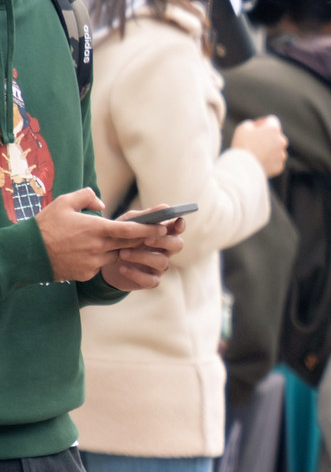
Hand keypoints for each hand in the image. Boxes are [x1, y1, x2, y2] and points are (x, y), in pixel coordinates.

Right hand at [34, 189, 170, 281]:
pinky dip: (101, 259)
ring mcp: (93, 262)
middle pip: (129, 244)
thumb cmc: (45, 226)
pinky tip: (90, 254)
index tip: (162, 227)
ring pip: (115, 255)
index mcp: (96, 228)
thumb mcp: (64, 202)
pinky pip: (100, 265)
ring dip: (120, 249)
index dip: (149, 229)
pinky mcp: (86, 273)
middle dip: (143, 240)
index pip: (130, 230)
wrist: (26, 254)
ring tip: (119, 242)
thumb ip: (86, 197)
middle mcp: (98, 247)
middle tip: (154, 235)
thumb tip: (102, 204)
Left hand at [101, 215, 183, 289]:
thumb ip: (144, 218)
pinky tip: (122, 268)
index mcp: (162, 234)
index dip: (179, 226)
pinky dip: (135, 274)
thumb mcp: (127, 225)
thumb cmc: (120, 239)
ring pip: (162, 262)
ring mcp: (159, 266)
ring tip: (122, 253)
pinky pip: (150, 280)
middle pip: (177, 245)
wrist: (104, 262)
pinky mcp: (151, 280)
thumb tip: (165, 207)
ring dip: (142, 257)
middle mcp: (165, 250)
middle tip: (145, 239)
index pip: (177, 229)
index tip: (177, 221)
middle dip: (163, 241)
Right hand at [232, 114, 288, 177]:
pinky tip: (258, 162)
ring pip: (277, 149)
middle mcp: (281, 141)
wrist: (243, 168)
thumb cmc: (242, 145)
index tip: (255, 127)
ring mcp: (282, 154)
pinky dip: (269, 161)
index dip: (262, 122)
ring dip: (269, 149)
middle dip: (267, 136)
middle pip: (276, 135)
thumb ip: (252, 124)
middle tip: (254, 141)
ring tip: (255, 153)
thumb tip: (255, 127)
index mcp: (273, 129)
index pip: (272, 120)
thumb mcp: (243, 128)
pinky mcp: (279, 166)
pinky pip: (275, 161)